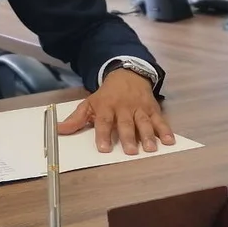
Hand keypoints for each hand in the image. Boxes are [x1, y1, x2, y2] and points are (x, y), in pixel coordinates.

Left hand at [57, 69, 174, 153]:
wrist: (127, 74)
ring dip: (148, 135)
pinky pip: (160, 120)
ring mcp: (139, 108)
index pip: (104, 121)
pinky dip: (165, 130)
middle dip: (128, 137)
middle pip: (126, 123)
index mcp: (106, 106)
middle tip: (130, 151)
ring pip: (144, 122)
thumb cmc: (106, 95)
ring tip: (150, 149)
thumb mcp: (89, 103)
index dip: (103, 134)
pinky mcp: (152, 109)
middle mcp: (124, 107)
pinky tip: (169, 141)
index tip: (103, 148)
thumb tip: (58, 130)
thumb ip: (76, 119)